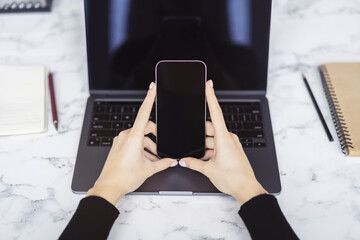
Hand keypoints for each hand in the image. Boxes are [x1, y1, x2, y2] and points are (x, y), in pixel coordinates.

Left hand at [87, 82, 177, 205]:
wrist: (108, 187)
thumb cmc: (124, 177)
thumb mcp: (148, 169)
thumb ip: (163, 163)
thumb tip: (172, 161)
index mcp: (134, 137)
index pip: (145, 112)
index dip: (150, 98)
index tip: (153, 88)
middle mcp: (126, 136)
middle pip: (146, 128)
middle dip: (155, 137)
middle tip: (161, 149)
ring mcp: (120, 141)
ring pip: (140, 136)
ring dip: (148, 145)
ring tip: (154, 160)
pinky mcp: (118, 146)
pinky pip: (133, 142)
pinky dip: (141, 148)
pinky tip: (146, 160)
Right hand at [179, 80, 266, 203]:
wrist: (246, 189)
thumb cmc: (232, 178)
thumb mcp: (208, 169)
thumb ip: (193, 163)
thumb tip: (184, 160)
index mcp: (223, 137)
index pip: (215, 112)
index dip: (211, 97)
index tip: (209, 85)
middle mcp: (229, 138)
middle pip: (211, 128)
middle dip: (201, 134)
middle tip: (192, 143)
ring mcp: (232, 144)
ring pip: (214, 138)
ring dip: (206, 144)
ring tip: (200, 157)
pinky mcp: (233, 150)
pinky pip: (219, 145)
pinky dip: (211, 149)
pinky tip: (205, 159)